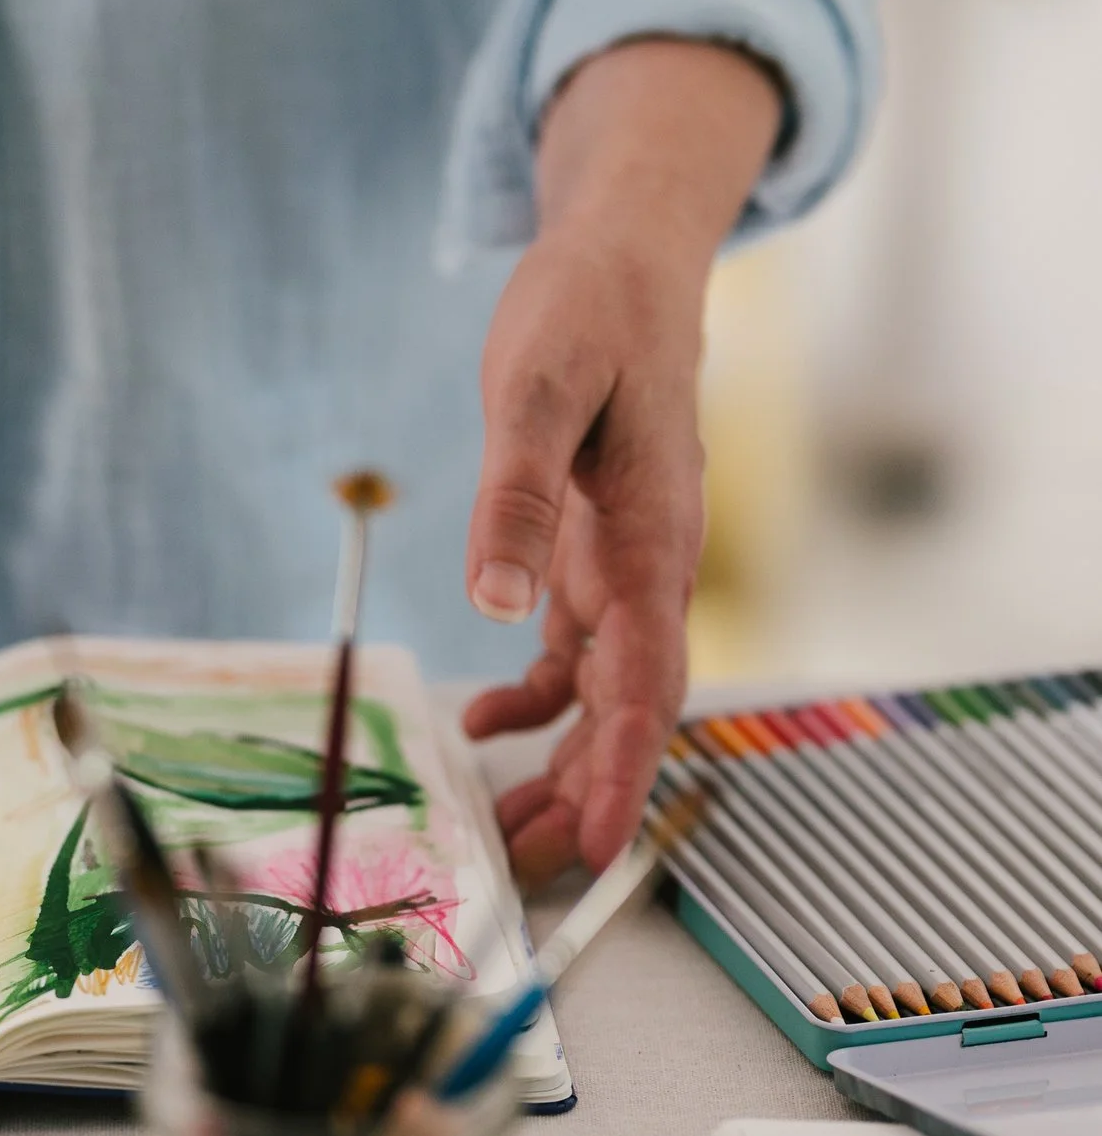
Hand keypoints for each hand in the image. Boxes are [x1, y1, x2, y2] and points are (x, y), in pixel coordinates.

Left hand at [461, 39, 780, 882]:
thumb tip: (496, 600)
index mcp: (654, 538)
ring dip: (557, 766)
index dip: (620, 770)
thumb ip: (518, 492)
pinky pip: (572, 654)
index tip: (596, 846)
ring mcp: (623, 567)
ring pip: (600, 695)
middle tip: (524, 874)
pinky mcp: (589, 556)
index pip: (645, 682)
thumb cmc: (586, 312)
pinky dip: (533, 702)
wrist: (621, 262)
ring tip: (504, 834)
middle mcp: (649, 567)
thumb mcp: (539, 385)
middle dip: (582, 796)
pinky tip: (482, 725)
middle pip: (626, 711)